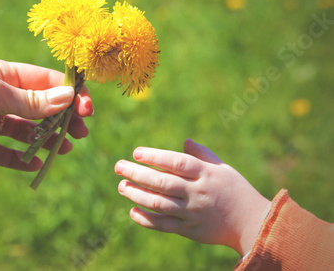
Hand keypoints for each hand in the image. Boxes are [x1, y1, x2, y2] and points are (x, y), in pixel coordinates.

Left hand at [0, 58, 93, 170]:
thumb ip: (33, 101)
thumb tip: (69, 98)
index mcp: (7, 76)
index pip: (46, 83)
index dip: (69, 94)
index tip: (86, 107)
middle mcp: (2, 99)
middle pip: (41, 109)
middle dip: (63, 119)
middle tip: (81, 132)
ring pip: (27, 132)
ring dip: (47, 139)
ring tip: (66, 149)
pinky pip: (5, 154)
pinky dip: (21, 160)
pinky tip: (37, 164)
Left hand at [115, 139, 270, 255]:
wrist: (252, 223)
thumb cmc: (234, 189)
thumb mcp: (222, 168)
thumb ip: (202, 154)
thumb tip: (185, 141)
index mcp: (205, 173)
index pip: (176, 162)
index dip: (154, 156)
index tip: (136, 153)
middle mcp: (197, 192)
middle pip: (161, 182)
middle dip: (136, 174)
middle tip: (118, 167)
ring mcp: (192, 212)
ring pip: (158, 204)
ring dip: (136, 195)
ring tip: (122, 187)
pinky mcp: (189, 230)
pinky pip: (163, 225)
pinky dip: (145, 219)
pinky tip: (132, 211)